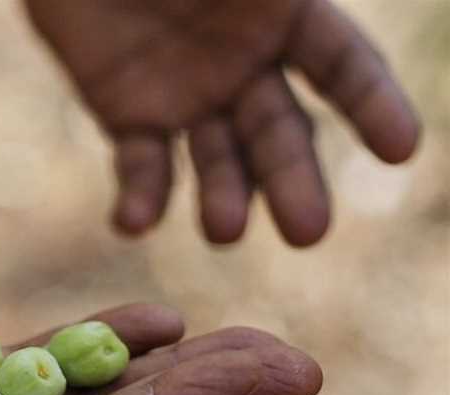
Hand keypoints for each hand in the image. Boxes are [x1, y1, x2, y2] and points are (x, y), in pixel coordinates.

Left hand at [25, 0, 420, 244]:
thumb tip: (297, 0)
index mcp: (283, 15)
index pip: (343, 67)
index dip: (373, 105)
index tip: (400, 149)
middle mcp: (244, 69)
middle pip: (279, 134)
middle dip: (292, 181)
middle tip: (307, 234)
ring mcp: (189, 99)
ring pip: (216, 161)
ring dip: (222, 198)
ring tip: (222, 231)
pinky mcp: (130, 118)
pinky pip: (139, 166)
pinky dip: (138, 198)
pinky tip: (132, 223)